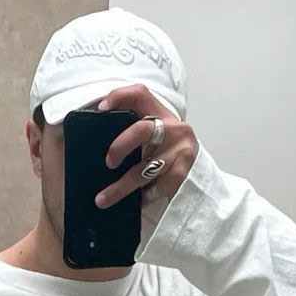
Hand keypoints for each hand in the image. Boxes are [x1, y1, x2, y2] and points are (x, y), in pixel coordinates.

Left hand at [94, 83, 198, 229]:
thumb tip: (98, 140)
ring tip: (102, 200)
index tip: (101, 109)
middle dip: (120, 146)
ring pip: (144, 170)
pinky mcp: (184, 171)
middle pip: (141, 131)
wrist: (198, 171)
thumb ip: (134, 131)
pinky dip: (145, 196)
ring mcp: (180, 149)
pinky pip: (157, 187)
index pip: (140, 94)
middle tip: (108, 163)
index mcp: (160, 113)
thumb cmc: (167, 152)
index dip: (119, 97)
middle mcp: (172, 127)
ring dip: (120, 187)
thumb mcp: (155, 134)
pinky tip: (139, 201)